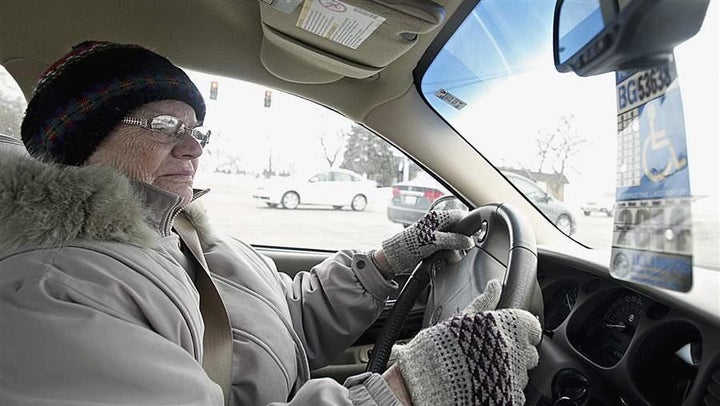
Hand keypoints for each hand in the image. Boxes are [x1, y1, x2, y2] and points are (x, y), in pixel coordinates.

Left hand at [382, 210, 473, 273]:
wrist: (395, 257)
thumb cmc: (409, 245)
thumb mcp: (434, 241)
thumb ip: (453, 240)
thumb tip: (469, 241)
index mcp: (438, 217)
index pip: (460, 215)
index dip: (469, 224)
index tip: (475, 234)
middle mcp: (438, 224)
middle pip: (459, 228)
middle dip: (463, 238)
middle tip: (464, 247)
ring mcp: (436, 235)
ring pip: (454, 239)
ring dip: (456, 247)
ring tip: (453, 254)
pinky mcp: (433, 245)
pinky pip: (447, 247)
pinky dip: (449, 253)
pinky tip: (446, 257)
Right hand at [392, 280, 540, 405]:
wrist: (432, 378)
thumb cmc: (446, 345)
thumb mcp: (465, 316)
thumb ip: (485, 301)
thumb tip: (494, 285)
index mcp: (511, 326)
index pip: (532, 327)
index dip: (521, 331)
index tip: (510, 334)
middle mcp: (518, 349)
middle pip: (530, 352)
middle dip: (516, 352)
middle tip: (493, 353)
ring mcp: (516, 375)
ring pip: (522, 373)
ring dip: (510, 371)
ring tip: (485, 368)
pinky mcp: (511, 396)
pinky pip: (515, 392)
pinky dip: (505, 389)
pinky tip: (486, 383)